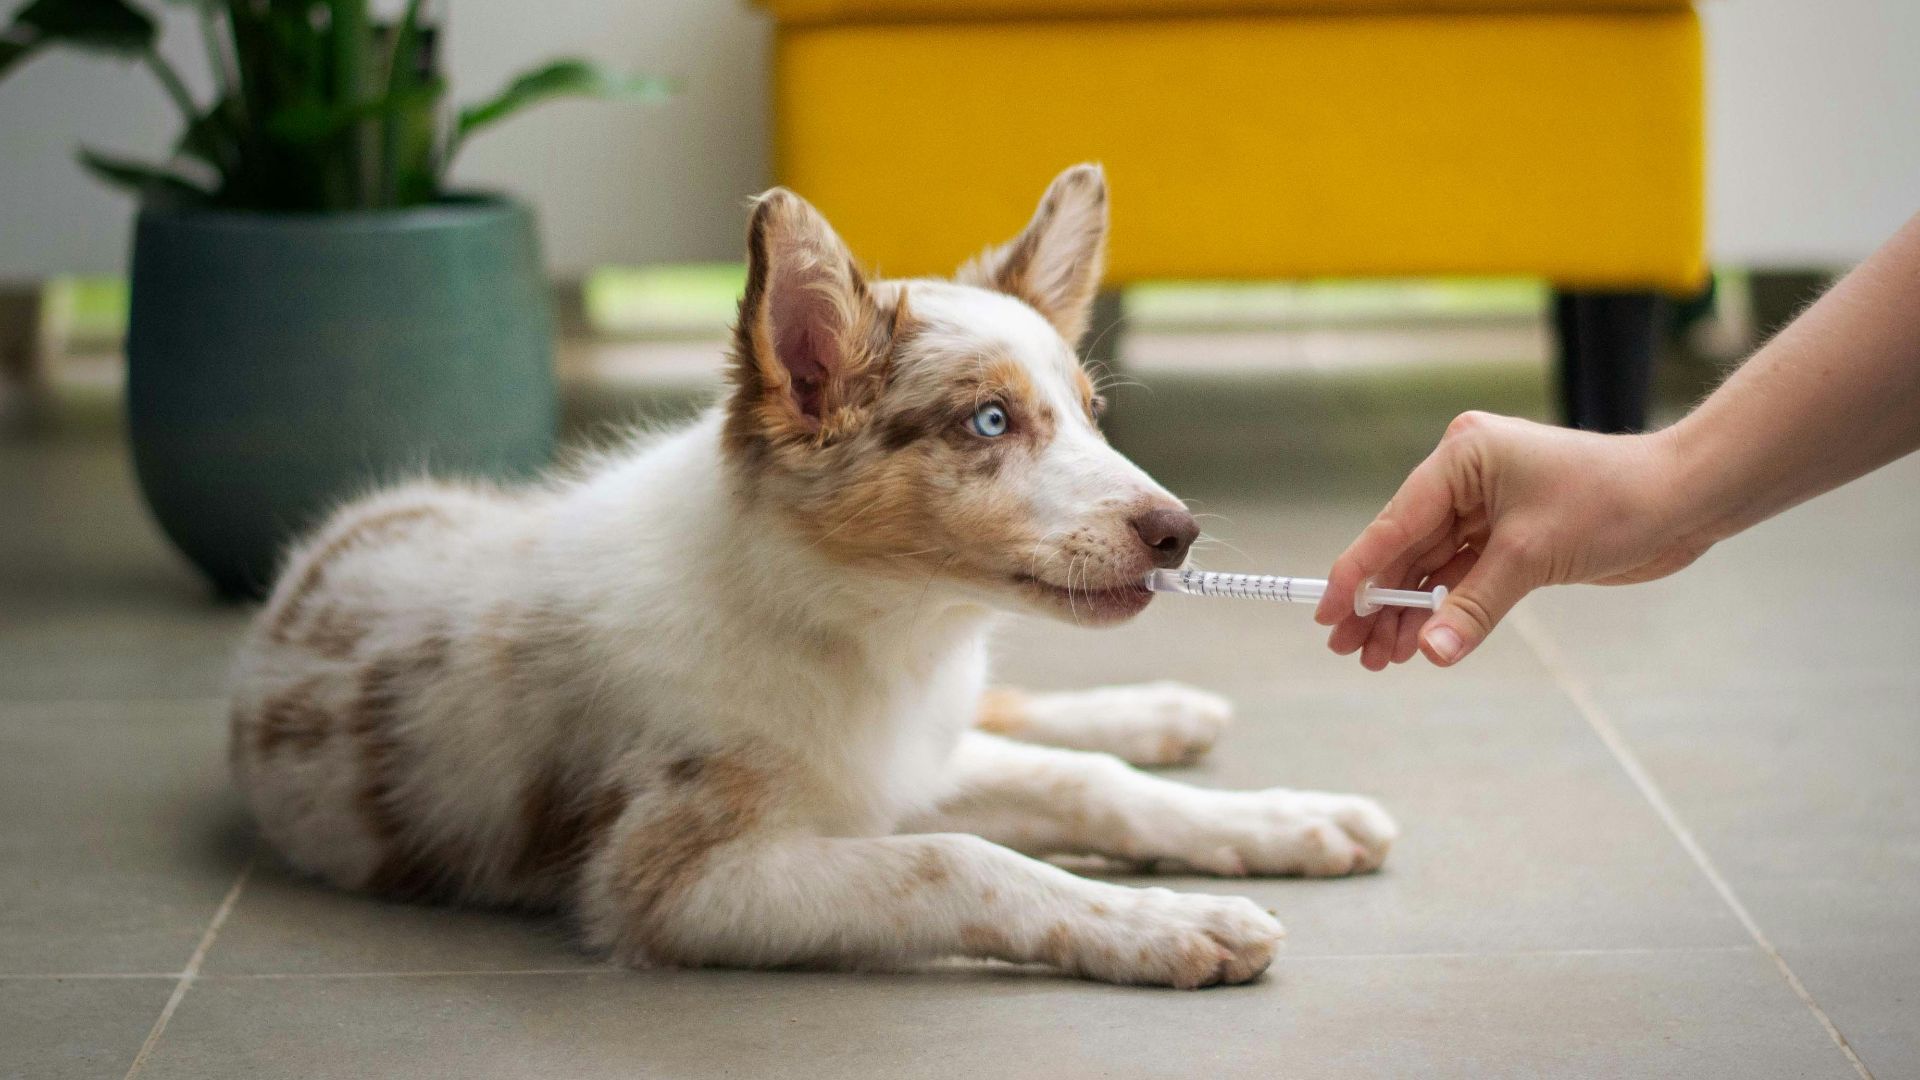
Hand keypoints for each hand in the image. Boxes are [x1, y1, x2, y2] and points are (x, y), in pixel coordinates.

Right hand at [1313, 411, 1711, 668]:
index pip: (1395, 522)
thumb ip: (1474, 606)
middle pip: (1405, 547)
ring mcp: (1488, 505)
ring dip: (1408, 612)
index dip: (1358, 572)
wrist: (1685, 500)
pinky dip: (1443, 608)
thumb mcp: (1532, 555)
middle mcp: (1467, 476)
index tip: (1327, 612)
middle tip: (1349, 650)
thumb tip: (1432, 652)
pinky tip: (1421, 641)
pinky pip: (1461, 574)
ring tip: (1380, 659)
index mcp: (1462, 457)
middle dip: (1379, 602)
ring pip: (1431, 566)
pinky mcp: (1510, 534)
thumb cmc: (1614, 502)